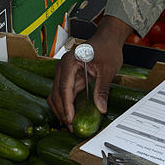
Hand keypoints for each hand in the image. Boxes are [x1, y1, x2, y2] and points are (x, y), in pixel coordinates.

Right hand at [48, 15, 132, 129]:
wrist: (108, 38)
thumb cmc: (107, 48)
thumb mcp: (107, 69)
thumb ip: (102, 89)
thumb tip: (100, 108)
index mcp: (70, 61)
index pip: (64, 87)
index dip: (66, 106)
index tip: (70, 119)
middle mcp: (63, 66)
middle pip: (56, 93)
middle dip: (62, 111)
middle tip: (70, 126)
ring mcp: (64, 72)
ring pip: (56, 94)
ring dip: (61, 109)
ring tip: (69, 123)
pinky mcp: (69, 76)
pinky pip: (63, 92)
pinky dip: (65, 104)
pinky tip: (71, 115)